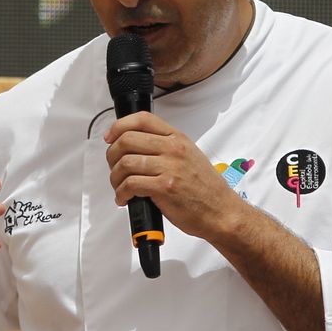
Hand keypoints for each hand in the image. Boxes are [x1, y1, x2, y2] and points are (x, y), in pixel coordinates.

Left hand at [104, 112, 245, 242]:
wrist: (221, 212)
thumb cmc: (205, 189)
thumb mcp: (189, 156)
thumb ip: (165, 148)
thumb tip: (134, 149)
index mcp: (177, 138)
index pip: (142, 119)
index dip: (119, 126)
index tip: (110, 138)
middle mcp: (173, 148)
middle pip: (127, 140)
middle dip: (112, 156)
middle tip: (114, 168)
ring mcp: (169, 167)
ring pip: (125, 163)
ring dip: (115, 178)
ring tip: (119, 188)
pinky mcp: (165, 187)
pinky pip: (130, 184)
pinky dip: (121, 193)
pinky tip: (125, 198)